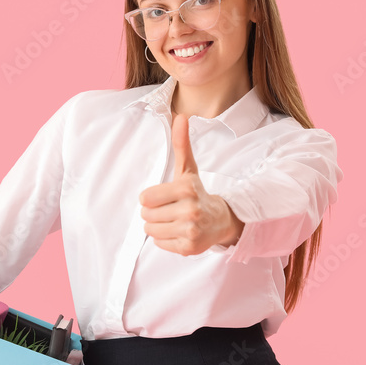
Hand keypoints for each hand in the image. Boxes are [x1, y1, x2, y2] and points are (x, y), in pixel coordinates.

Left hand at [139, 112, 243, 255]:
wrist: (221, 220)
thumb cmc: (197, 193)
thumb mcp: (188, 169)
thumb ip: (181, 144)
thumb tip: (180, 116)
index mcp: (186, 188)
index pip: (145, 198)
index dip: (151, 198)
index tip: (165, 196)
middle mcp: (190, 210)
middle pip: (146, 215)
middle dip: (154, 213)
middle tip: (170, 209)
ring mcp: (191, 230)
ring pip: (150, 230)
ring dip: (158, 226)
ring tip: (174, 221)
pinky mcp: (189, 248)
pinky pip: (159, 244)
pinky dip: (165, 240)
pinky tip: (179, 232)